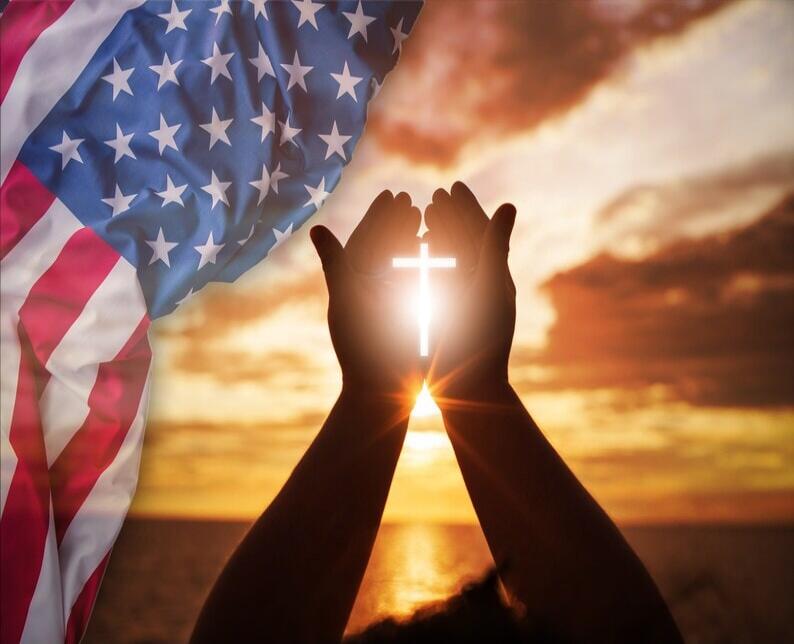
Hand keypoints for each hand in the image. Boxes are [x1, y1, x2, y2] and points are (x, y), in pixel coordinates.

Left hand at [311, 191, 422, 402]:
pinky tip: (437, 254)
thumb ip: (335, 263)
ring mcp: (385, 303)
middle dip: (394, 223)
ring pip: (398, 264)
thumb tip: (314, 227)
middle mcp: (365, 291)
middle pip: (381, 249)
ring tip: (424, 217)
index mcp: (349, 284)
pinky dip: (422, 265)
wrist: (381, 391)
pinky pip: (413, 284)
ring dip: (409, 239)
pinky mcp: (402, 316)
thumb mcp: (348, 302)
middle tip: (409, 199)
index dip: (377, 217)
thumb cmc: (361, 349)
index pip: (362, 242)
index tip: (392, 194)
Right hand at [423, 182, 516, 404]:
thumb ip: (495, 246)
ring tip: (424, 218)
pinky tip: (413, 259)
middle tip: (437, 195)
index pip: (481, 233)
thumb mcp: (488, 289)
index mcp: (494, 277)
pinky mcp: (449, 318)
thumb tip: (508, 204)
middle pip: (465, 243)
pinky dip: (428, 266)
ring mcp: (465, 302)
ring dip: (439, 237)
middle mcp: (481, 287)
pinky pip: (438, 283)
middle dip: (452, 218)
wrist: (470, 390)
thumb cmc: (480, 341)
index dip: (467, 208)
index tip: (453, 185)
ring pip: (451, 262)